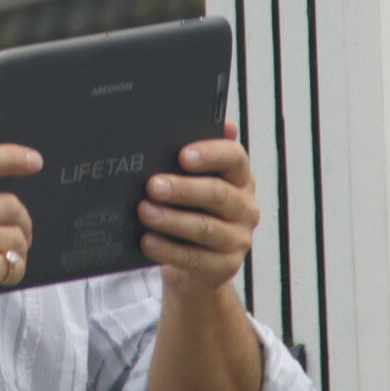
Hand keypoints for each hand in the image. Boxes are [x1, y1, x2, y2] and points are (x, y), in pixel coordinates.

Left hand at [137, 121, 257, 291]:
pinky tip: (147, 240)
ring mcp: (238, 239)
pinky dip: (168, 249)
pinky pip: (195, 258)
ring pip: (205, 227)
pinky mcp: (226, 267)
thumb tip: (196, 123)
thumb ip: (190, 155)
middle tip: (152, 185)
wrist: (193, 263)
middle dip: (183, 189)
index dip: (210, 154)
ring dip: (172, 219)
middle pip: (218, 194)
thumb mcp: (189, 181)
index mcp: (239, 178)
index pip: (234, 158)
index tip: (183, 155)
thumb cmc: (187, 209)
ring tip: (144, 211)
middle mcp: (245, 207)